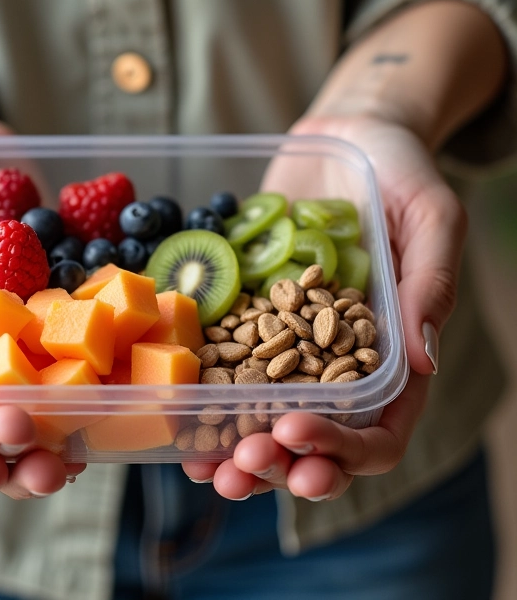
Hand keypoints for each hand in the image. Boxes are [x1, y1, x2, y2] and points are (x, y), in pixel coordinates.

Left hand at [183, 113, 465, 499]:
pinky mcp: (248, 312)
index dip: (342, 448)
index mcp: (390, 353)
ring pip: (264, 415)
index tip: (297, 435)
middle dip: (279, 463)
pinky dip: (204, 396)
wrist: (345, 137)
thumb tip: (426, 360)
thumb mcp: (429, 217)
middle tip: (242, 469)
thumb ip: (428, 284)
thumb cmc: (400, 170)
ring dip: (235, 449)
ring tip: (204, 469)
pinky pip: (226, 362)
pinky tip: (177, 414)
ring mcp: (287, 339)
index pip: (378, 427)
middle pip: (314, 437)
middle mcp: (336, 358)